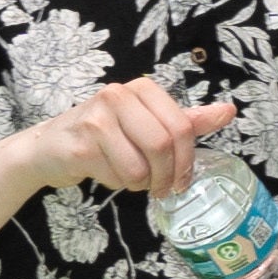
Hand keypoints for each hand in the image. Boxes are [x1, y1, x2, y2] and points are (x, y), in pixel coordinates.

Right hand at [29, 83, 232, 200]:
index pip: (182, 126)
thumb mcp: (147, 122)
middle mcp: (119, 96)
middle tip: (162, 190)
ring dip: (140, 183)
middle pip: (163, 146)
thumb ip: (187, 120)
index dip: (187, 160)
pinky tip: (107, 173)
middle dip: (166, 176)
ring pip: (139, 167)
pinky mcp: (80, 146)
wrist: (48, 149)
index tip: (183, 179)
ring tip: (131, 178)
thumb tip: (229, 111)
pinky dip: (118, 184)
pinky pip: (116, 177)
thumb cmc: (105, 134)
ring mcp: (96, 119)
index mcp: (142, 88)